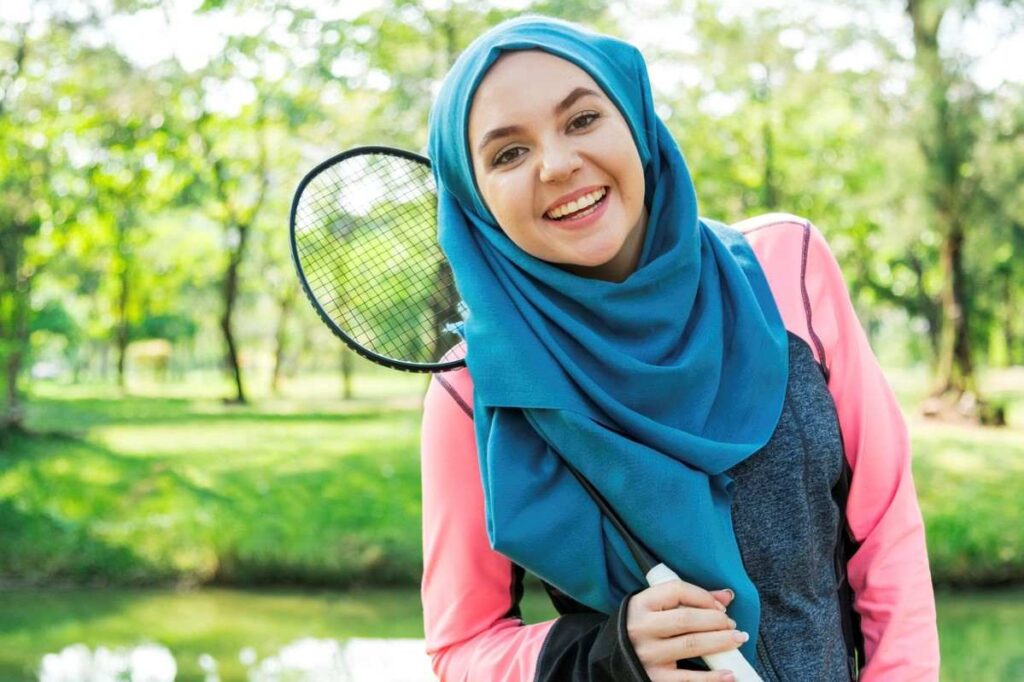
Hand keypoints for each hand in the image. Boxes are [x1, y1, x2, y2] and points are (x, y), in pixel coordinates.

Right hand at [625, 579, 748, 681]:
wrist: (613, 656)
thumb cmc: (642, 626)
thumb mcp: (655, 607)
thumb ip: (689, 599)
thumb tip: (727, 596)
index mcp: (641, 604)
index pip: (676, 591)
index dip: (703, 596)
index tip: (720, 605)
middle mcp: (642, 628)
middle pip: (687, 619)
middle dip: (716, 620)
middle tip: (732, 624)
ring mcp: (648, 654)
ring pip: (691, 645)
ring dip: (720, 642)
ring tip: (738, 639)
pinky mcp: (655, 678)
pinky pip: (687, 679)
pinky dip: (711, 678)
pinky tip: (729, 673)